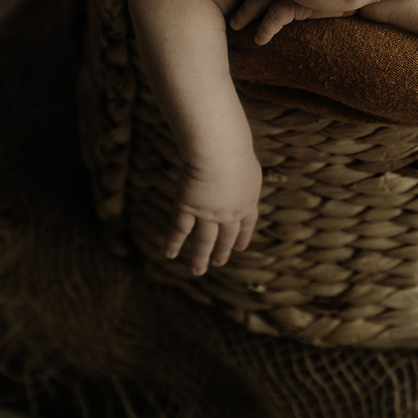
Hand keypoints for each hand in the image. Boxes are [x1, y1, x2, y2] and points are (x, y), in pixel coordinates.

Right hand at [165, 151, 262, 273]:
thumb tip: (239, 167)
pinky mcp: (188, 207)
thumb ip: (241, 172)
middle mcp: (230, 212)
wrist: (219, 150)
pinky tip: (170, 254)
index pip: (246, 224)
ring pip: (204, 240)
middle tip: (219, 263)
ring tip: (198, 271)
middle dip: (222, 251)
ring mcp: (209, 212)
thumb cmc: (234, 146)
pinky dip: (174, 242)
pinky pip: (180, 229)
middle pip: (226, 237)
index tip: (240, 247)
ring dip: (200, 257)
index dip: (242, 237)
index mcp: (247, 200)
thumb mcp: (246, 161)